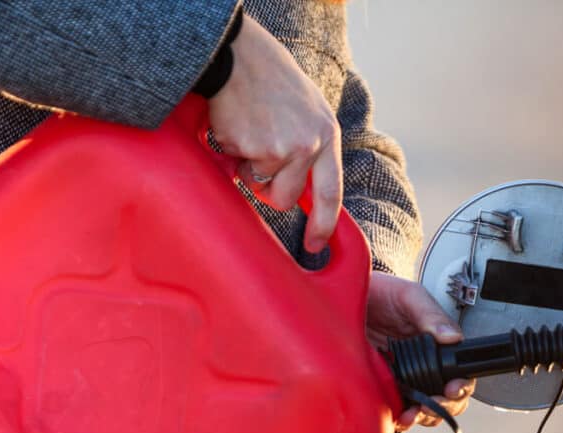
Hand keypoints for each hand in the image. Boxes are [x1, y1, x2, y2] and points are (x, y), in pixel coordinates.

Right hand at [208, 15, 340, 253]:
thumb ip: (313, 148)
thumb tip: (305, 193)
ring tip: (249, 133)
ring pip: (257, 185)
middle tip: (259, 165)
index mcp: (327, 135)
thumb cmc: (272, 81)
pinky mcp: (249, 149)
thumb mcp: (309, 112)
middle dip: (270, 192)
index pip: (331, 192)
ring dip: (248, 168)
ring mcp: (278, 149)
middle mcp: (307, 145)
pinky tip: (236, 126)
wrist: (241, 57)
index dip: (324, 224)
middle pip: (287, 199)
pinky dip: (231, 154)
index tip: (315, 245)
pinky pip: (235, 170)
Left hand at [365, 272, 475, 430]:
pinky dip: (400, 416)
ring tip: (414, 413)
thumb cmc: (381, 293)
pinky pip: (395, 407)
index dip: (460, 385)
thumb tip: (452, 337)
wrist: (343, 295)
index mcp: (436, 343)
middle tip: (432, 404)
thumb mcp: (409, 296)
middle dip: (444, 406)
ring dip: (423, 415)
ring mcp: (402, 376)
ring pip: (423, 406)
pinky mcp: (381, 384)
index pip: (458, 371)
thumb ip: (430, 315)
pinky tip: (398, 415)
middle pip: (446, 396)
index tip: (452, 388)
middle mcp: (422, 363)